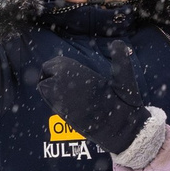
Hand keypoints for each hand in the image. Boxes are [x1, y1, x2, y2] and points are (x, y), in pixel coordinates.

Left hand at [37, 56, 156, 154]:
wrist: (120, 127)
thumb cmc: (123, 102)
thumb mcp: (124, 77)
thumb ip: (120, 57)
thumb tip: (118, 42)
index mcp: (75, 72)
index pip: (51, 65)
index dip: (57, 67)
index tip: (67, 70)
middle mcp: (63, 84)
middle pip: (45, 75)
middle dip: (52, 76)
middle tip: (66, 81)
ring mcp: (60, 101)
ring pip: (45, 88)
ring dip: (52, 88)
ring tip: (67, 91)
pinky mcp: (62, 115)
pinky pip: (51, 103)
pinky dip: (55, 101)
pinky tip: (70, 102)